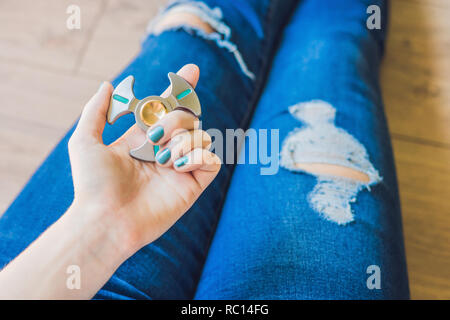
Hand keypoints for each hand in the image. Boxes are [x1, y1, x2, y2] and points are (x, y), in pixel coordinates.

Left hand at [68, 64, 220, 252]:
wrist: (105, 220)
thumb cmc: (92, 184)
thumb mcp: (85, 141)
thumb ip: (97, 111)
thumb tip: (109, 85)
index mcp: (143, 138)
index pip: (168, 108)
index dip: (181, 88)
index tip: (191, 70)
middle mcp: (164, 150)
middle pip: (187, 118)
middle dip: (175, 118)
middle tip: (154, 137)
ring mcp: (180, 168)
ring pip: (202, 136)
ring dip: (183, 140)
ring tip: (163, 159)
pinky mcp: (193, 185)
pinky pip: (213, 160)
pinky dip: (200, 156)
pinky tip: (179, 166)